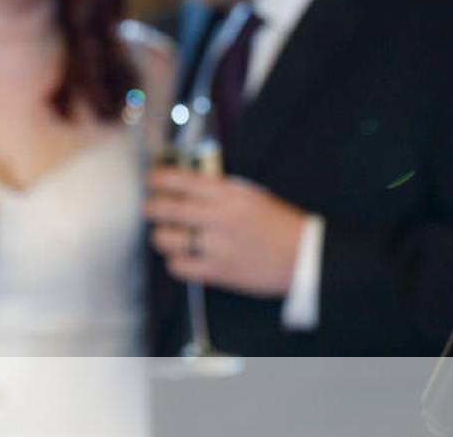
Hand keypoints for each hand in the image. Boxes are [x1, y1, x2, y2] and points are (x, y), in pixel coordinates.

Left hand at [144, 167, 306, 296]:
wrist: (302, 256)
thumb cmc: (278, 222)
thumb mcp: (251, 195)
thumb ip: (220, 189)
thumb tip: (187, 185)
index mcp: (228, 194)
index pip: (182, 180)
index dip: (159, 179)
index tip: (150, 180)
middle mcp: (218, 217)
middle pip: (166, 209)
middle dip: (151, 208)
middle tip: (149, 209)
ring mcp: (216, 246)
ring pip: (166, 239)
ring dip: (162, 236)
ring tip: (168, 236)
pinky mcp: (217, 272)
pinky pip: (178, 267)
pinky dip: (175, 262)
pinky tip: (182, 258)